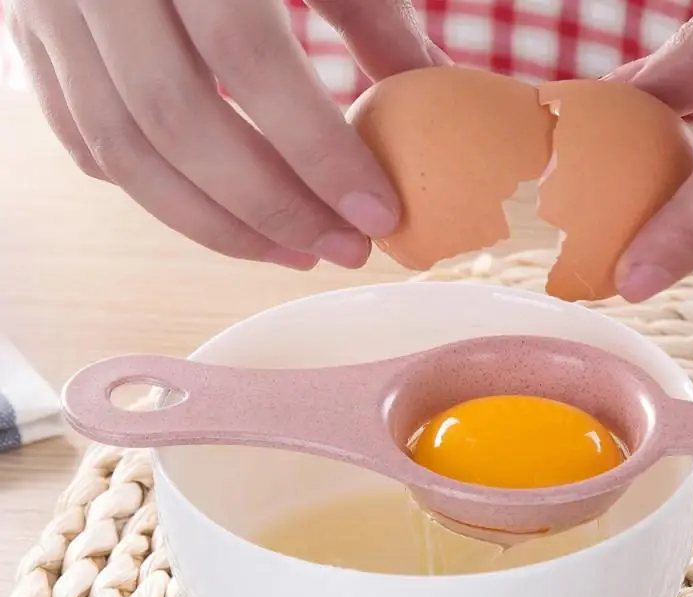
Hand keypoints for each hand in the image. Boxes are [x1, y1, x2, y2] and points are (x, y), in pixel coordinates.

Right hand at [7, 0, 448, 267]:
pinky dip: (158, 196)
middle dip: (271, 208)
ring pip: (124, 151)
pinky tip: (223, 219)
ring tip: (295, 252)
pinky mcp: (33, 42)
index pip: (249, 59)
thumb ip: (368, 11)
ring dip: (217, 225)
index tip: (379, 216)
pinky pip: (87, 144)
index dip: (318, 151)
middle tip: (344, 249)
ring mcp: (50, 9)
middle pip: (178, 122)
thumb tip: (430, 90)